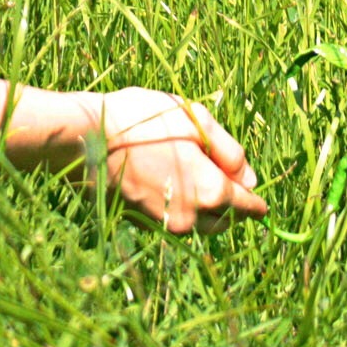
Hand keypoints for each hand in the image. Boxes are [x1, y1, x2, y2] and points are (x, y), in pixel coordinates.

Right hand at [96, 88, 267, 233]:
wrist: (84, 141)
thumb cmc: (142, 122)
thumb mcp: (196, 121)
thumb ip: (229, 150)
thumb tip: (248, 178)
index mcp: (210, 191)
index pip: (247, 207)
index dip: (256, 202)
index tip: (262, 202)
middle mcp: (190, 217)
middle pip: (224, 220)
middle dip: (232, 207)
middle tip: (230, 185)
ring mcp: (163, 225)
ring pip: (199, 226)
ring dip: (207, 210)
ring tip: (199, 182)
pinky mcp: (141, 225)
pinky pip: (174, 222)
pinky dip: (182, 210)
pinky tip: (173, 185)